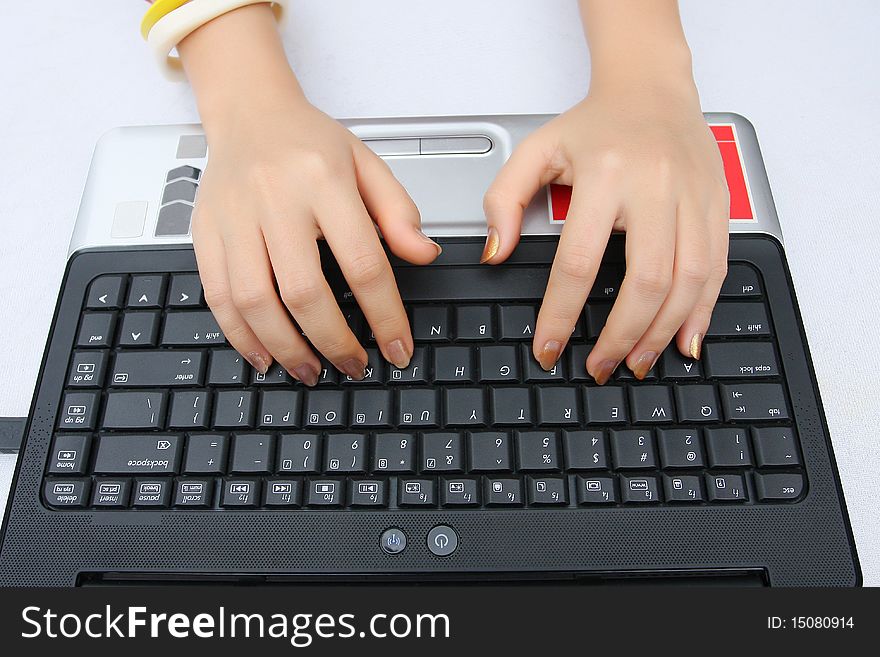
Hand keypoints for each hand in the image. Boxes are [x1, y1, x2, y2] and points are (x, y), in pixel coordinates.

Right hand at [192, 92, 440, 383]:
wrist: (248, 112)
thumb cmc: (310, 142)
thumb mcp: (367, 164)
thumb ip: (399, 212)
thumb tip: (425, 256)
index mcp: (324, 180)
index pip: (363, 263)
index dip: (384, 316)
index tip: (398, 349)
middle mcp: (275, 199)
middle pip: (304, 291)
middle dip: (333, 342)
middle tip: (353, 367)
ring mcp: (234, 217)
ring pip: (254, 301)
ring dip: (285, 348)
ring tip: (310, 371)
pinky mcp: (204, 232)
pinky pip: (216, 295)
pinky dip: (240, 335)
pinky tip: (263, 355)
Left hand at [483, 80, 728, 382]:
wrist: (653, 88)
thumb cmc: (595, 124)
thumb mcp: (536, 150)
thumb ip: (504, 200)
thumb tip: (496, 254)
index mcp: (605, 173)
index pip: (579, 262)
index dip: (561, 314)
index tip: (549, 348)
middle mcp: (656, 185)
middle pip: (645, 281)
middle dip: (621, 336)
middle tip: (601, 368)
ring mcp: (694, 197)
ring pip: (688, 281)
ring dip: (663, 333)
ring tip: (636, 363)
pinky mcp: (718, 207)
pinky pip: (717, 269)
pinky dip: (702, 312)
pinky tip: (684, 341)